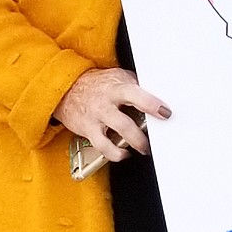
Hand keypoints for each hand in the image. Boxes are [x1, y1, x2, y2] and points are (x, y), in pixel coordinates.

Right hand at [52, 68, 169, 163]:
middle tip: (156, 140)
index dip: (151, 104)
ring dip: (133, 144)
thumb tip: (159, 94)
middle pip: (125, 122)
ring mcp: (96, 117)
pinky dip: (116, 153)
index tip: (165, 113)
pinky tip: (123, 153)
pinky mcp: (88, 130)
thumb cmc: (98, 84)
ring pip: (115, 136)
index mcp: (116, 87)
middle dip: (141, 135)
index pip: (135, 94)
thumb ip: (136, 86)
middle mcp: (105, 102)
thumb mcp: (118, 77)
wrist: (67, 88)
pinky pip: (103, 147)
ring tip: (143, 148)